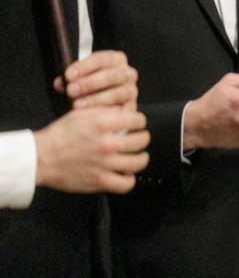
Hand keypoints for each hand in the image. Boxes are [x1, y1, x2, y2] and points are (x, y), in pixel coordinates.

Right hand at [34, 107, 149, 193]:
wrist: (39, 158)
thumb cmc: (59, 134)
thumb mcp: (81, 114)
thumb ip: (105, 111)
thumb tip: (125, 111)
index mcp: (103, 124)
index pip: (138, 120)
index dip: (139, 122)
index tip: (136, 125)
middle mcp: (107, 143)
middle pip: (142, 140)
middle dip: (142, 138)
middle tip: (138, 139)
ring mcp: (104, 164)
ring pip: (139, 162)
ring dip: (141, 158)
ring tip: (137, 156)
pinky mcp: (99, 181)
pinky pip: (126, 184)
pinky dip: (129, 179)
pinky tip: (125, 173)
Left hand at [53, 50, 137, 110]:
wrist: (96, 106)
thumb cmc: (87, 88)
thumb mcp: (78, 78)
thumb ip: (70, 78)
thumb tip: (61, 83)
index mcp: (116, 60)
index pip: (103, 59)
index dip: (85, 66)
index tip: (69, 75)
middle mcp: (128, 73)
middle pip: (113, 75)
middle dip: (90, 83)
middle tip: (71, 90)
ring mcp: (131, 91)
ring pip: (118, 93)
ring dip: (96, 99)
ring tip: (77, 105)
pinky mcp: (131, 108)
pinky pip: (122, 110)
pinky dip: (106, 112)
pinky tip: (91, 115)